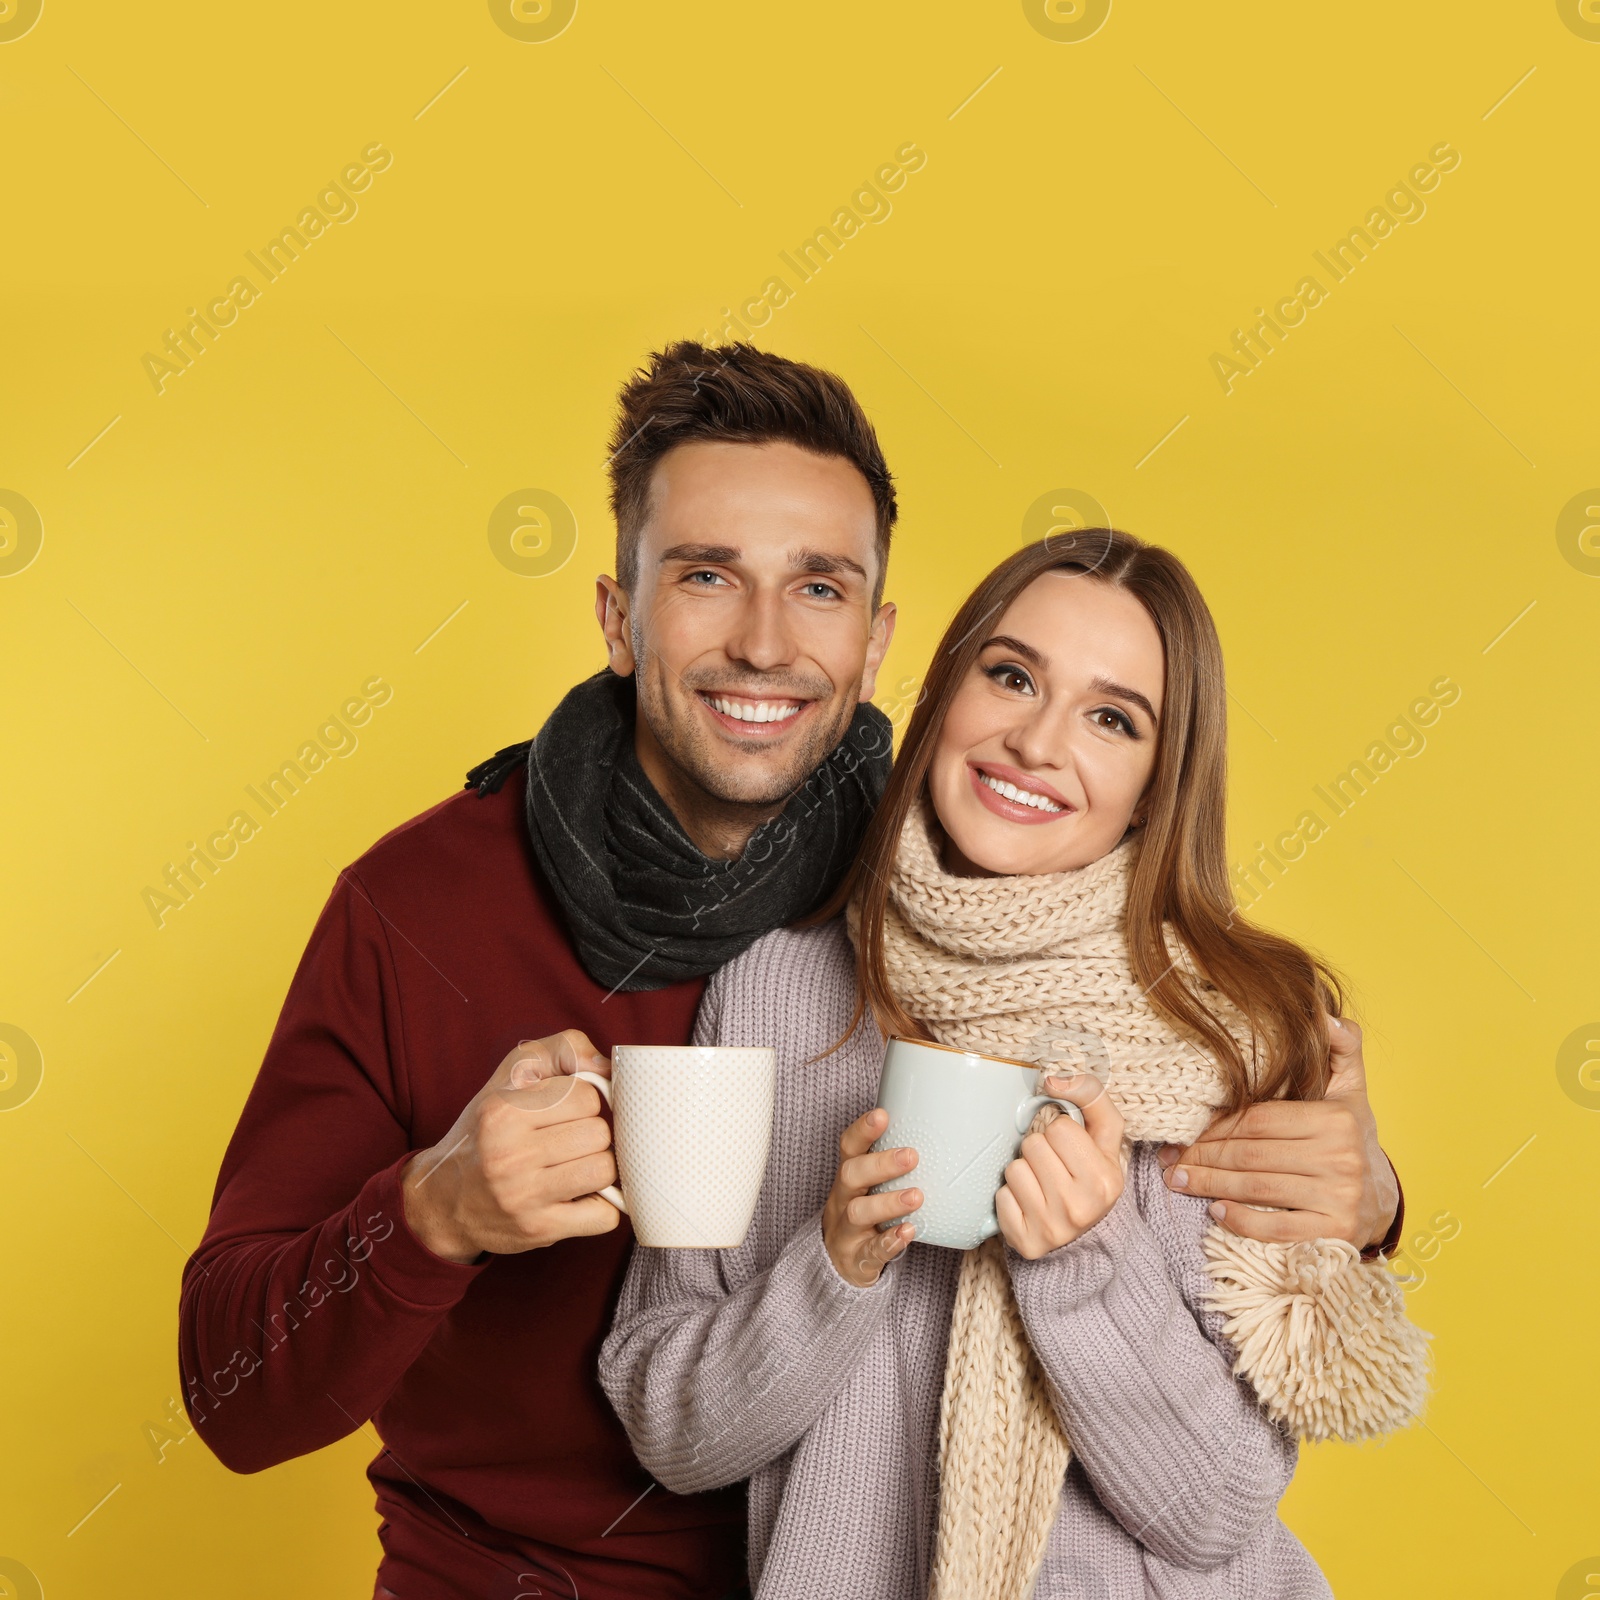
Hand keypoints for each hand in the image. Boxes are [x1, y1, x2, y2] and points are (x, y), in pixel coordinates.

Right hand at [401, 1029, 621, 1262]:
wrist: (442, 1200)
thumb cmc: (488, 1130)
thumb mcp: (512, 1075)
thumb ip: (562, 1050)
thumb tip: (606, 1064)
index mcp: (504, 1111)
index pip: (586, 1096)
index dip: (582, 1102)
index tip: (563, 1112)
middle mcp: (509, 1154)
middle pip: (599, 1134)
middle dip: (590, 1135)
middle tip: (567, 1142)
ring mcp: (523, 1196)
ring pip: (604, 1171)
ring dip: (597, 1169)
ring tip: (574, 1167)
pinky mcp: (538, 1230)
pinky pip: (604, 1216)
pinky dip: (601, 1207)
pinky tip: (579, 1198)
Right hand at [821, 1108, 921, 1286]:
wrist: (840, 1262)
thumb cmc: (866, 1213)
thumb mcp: (871, 1187)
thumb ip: (896, 1166)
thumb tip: (949, 1138)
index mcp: (849, 1176)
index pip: (849, 1146)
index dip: (862, 1130)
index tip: (882, 1115)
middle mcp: (843, 1199)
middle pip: (851, 1175)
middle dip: (880, 1164)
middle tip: (911, 1156)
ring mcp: (847, 1230)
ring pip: (858, 1212)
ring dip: (888, 1202)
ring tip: (916, 1196)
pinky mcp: (857, 1258)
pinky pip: (870, 1251)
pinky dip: (889, 1242)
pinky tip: (908, 1232)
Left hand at [997, 1074, 1125, 1260]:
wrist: (1086, 1239)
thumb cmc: (1092, 1178)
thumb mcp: (1105, 1138)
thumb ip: (1091, 1097)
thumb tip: (1053, 1080)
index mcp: (1103, 1181)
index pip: (1058, 1128)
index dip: (1062, 1134)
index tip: (1070, 1152)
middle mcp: (1079, 1208)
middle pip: (1032, 1146)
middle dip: (1040, 1151)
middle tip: (1054, 1169)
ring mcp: (1050, 1228)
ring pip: (1013, 1169)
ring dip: (1024, 1172)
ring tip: (1042, 1186)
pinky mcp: (1024, 1241)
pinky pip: (1000, 1196)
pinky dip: (1011, 1197)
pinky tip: (1030, 1204)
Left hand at [1157, 1014, 1399, 1247]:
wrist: (1383, 1198)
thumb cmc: (1350, 1136)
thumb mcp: (1351, 1088)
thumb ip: (1341, 1047)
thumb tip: (1323, 1013)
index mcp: (1336, 1119)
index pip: (1258, 1121)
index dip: (1217, 1126)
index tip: (1186, 1131)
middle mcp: (1340, 1158)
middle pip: (1251, 1155)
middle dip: (1203, 1156)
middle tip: (1169, 1159)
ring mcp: (1339, 1198)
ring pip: (1257, 1189)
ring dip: (1210, 1185)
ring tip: (1178, 1180)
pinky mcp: (1334, 1234)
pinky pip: (1277, 1229)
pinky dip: (1242, 1221)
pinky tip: (1217, 1210)